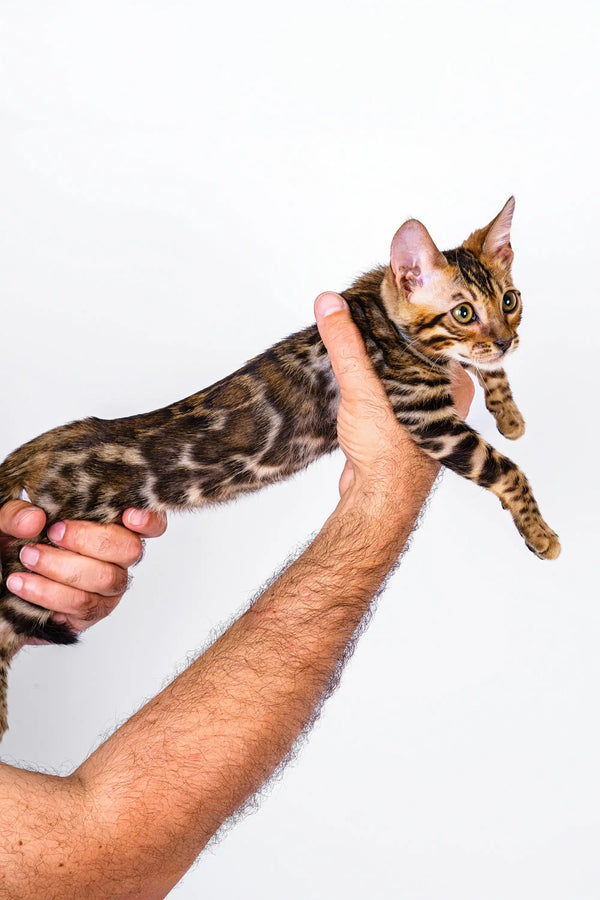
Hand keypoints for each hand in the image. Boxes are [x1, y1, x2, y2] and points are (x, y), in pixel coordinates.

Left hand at [0, 502, 166, 640]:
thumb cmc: (12, 544)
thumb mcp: (6, 520)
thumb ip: (14, 513)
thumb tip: (34, 519)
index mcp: (109, 525)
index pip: (150, 522)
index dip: (148, 519)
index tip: (128, 516)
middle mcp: (116, 558)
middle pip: (130, 549)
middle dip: (89, 541)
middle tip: (53, 534)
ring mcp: (106, 588)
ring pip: (106, 579)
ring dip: (64, 568)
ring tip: (28, 558)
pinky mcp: (89, 614)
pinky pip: (82, 605)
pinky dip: (49, 593)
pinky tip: (23, 584)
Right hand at [314, 292, 473, 501]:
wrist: (379, 499)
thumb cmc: (386, 450)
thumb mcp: (362, 386)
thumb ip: (347, 343)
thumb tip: (330, 303)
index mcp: (449, 378)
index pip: (431, 331)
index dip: (407, 311)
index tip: (383, 294)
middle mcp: (443, 393)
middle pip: (414, 349)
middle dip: (389, 334)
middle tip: (363, 313)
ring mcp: (423, 411)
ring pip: (401, 371)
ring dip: (380, 359)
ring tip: (355, 337)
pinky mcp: (400, 425)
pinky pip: (389, 392)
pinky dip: (373, 381)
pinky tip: (354, 376)